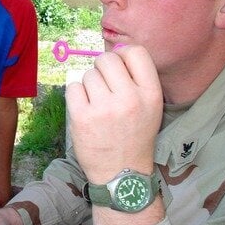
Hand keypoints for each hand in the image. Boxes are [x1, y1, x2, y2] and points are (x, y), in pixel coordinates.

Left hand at [66, 45, 162, 183]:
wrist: (121, 174)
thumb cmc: (134, 136)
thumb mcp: (150, 107)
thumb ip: (136, 79)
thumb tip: (115, 50)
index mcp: (151, 94)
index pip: (135, 52)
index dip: (123, 55)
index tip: (119, 67)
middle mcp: (129, 98)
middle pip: (107, 58)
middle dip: (102, 69)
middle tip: (104, 87)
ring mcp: (104, 108)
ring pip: (88, 74)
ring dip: (89, 85)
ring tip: (97, 104)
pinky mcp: (82, 117)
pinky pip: (73, 87)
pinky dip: (76, 95)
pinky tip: (85, 109)